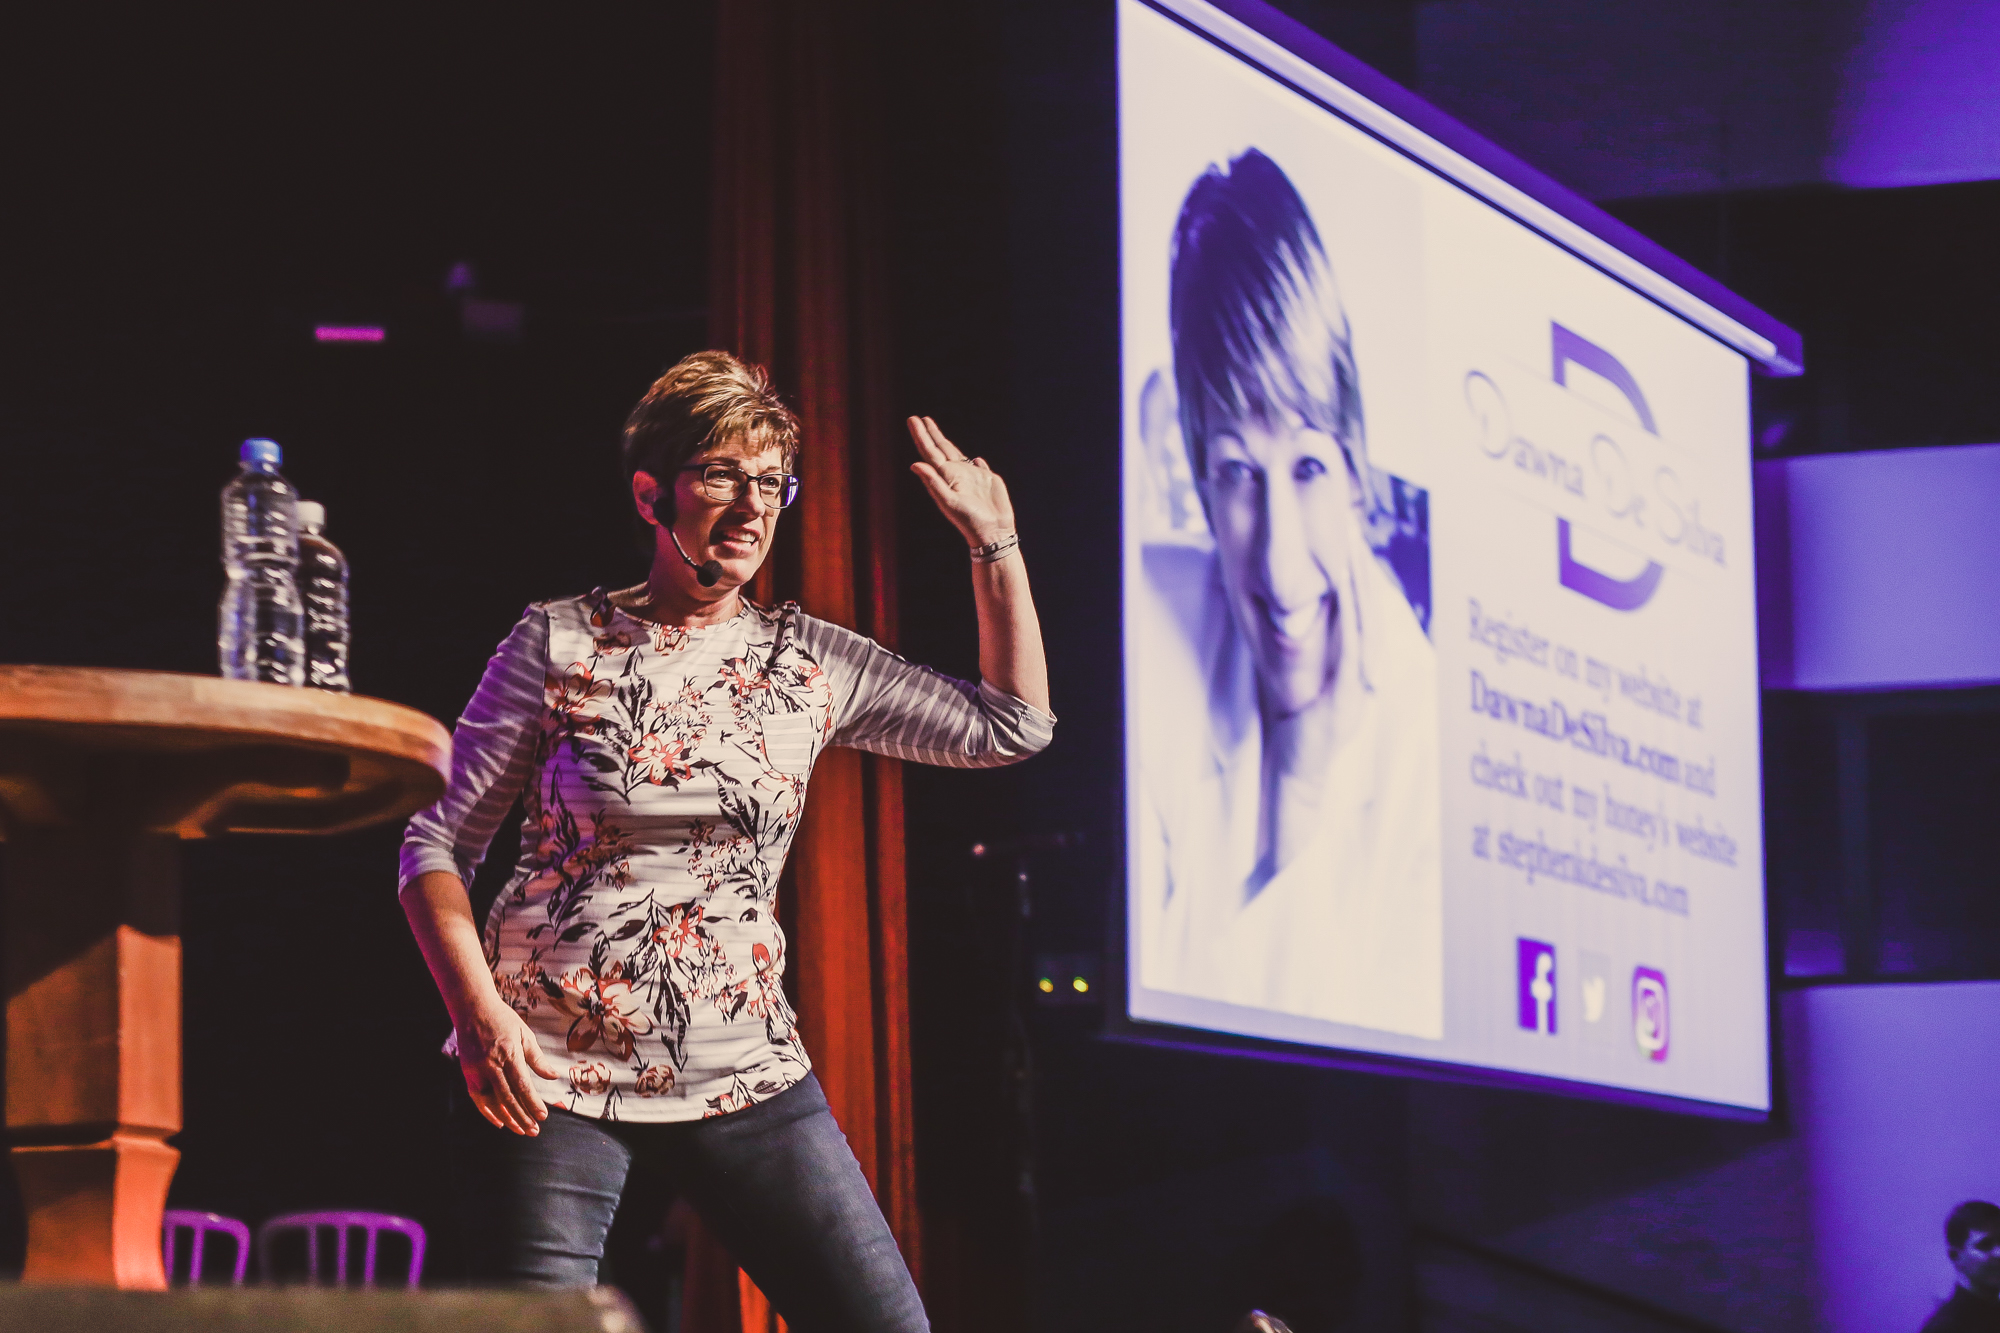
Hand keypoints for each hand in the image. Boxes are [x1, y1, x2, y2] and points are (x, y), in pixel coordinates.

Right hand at [457, 998, 562, 1135]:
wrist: (472, 1008)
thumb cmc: (503, 1019)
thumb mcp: (525, 1034)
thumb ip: (537, 1059)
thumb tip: (553, 1077)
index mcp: (509, 1053)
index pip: (522, 1085)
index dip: (532, 1103)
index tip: (543, 1116)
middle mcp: (491, 1064)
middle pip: (508, 1098)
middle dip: (522, 1117)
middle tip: (534, 1131)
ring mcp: (477, 1070)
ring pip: (492, 1101)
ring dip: (507, 1118)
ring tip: (520, 1130)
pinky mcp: (467, 1072)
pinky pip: (477, 1098)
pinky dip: (488, 1112)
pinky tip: (500, 1122)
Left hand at [908, 416, 1016, 547]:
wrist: (993, 532)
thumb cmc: (969, 520)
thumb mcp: (949, 502)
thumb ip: (933, 482)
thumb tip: (915, 464)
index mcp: (946, 477)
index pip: (930, 452)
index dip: (922, 436)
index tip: (913, 419)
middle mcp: (957, 475)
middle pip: (941, 449)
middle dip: (931, 434)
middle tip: (920, 419)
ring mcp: (973, 477)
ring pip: (957, 454)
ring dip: (946, 443)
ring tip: (937, 431)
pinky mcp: (989, 481)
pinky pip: (980, 466)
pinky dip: (976, 461)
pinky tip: (975, 458)